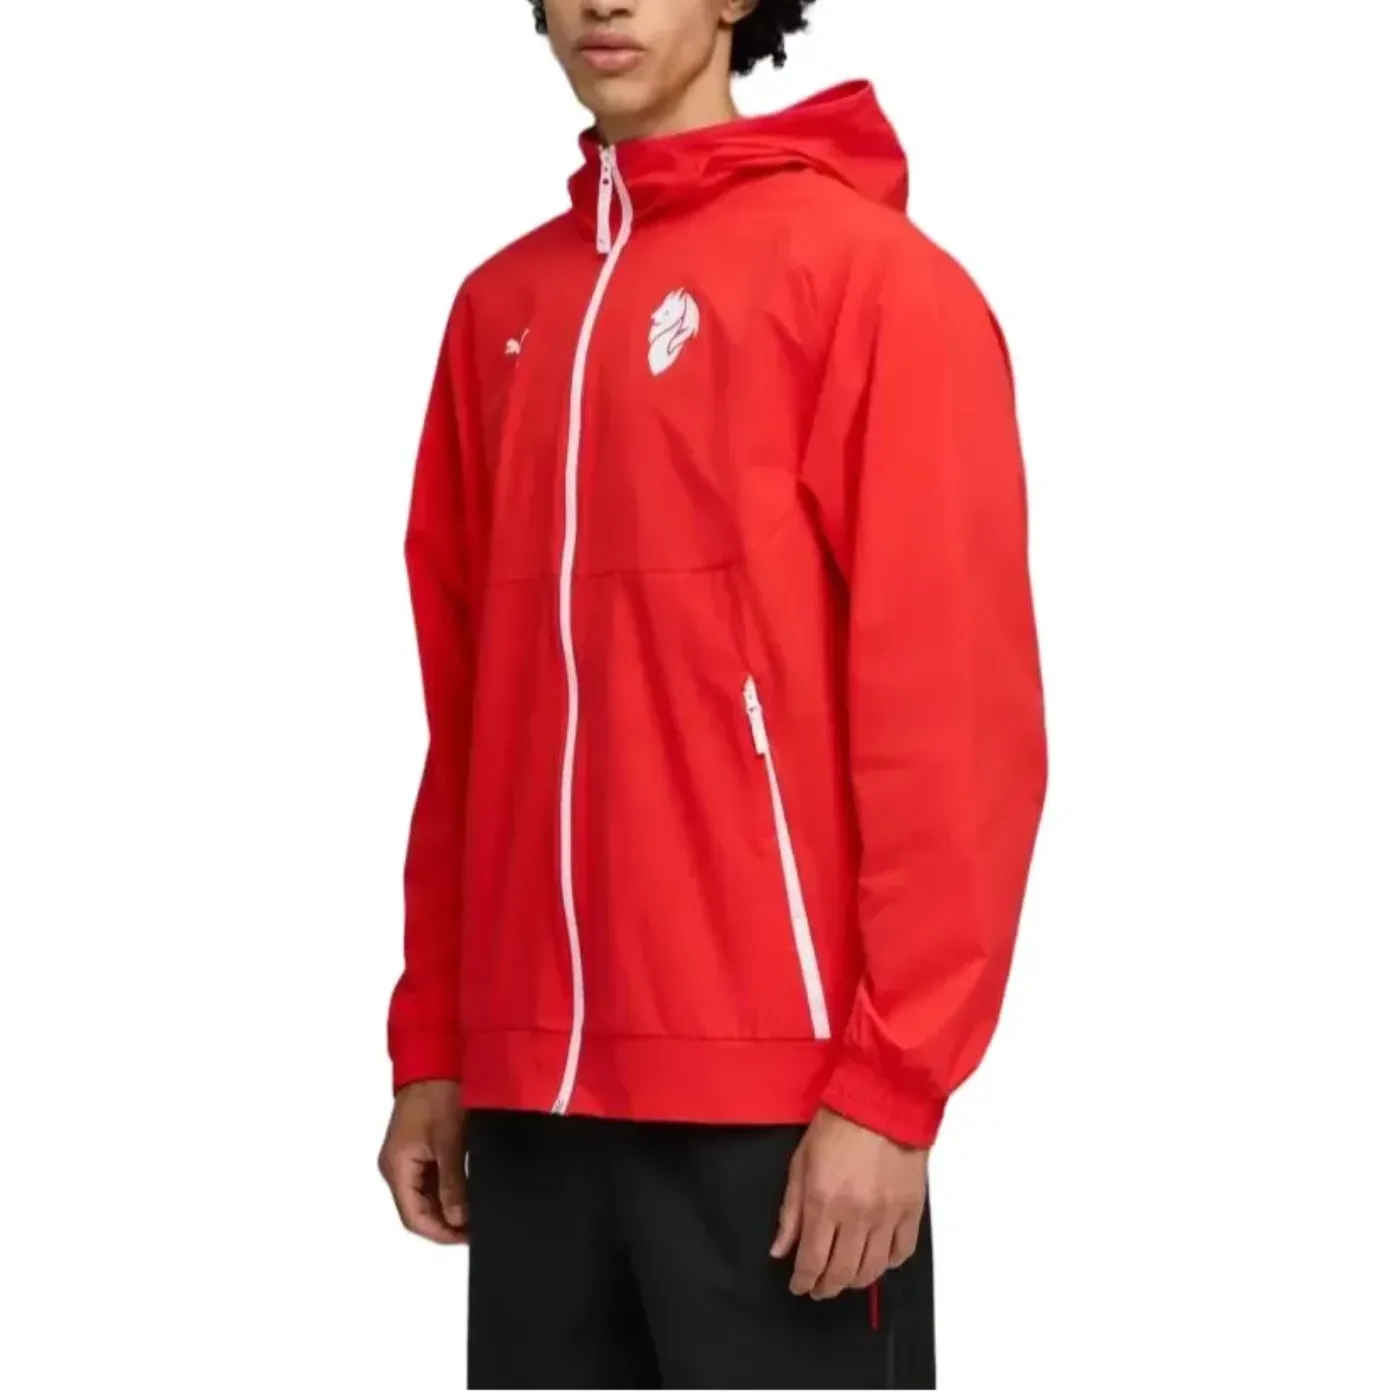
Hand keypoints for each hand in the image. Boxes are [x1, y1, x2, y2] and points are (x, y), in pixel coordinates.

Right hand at [379, 1080, 468, 1244]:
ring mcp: (405, 1159)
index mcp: (396, 1167)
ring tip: (473, 1212)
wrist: (434, 1062)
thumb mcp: (449, 1143)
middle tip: (474, 1227)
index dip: (440, 1231)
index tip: (465, 1237)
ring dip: (445, 1206)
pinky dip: (445, 1189)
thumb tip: (458, 1218)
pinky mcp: (416, 1150)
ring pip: (423, 1196)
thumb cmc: (436, 1095)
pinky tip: (465, 1192)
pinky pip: (429, 1179)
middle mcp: (396, 1167)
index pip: (413, 1217)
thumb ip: (452, 1184)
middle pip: (417, 1209)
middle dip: (444, 1221)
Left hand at [771, 1107, 927, 1299]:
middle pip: (842, 1272)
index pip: (812, 1260)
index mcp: (824, 1202)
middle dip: (826, 1286)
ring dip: (854, 1281)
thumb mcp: (801, 1161)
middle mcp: (857, 1215)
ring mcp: (887, 1215)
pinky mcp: (911, 1210)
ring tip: (844, 1277)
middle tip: (818, 1287)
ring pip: (872, 1270)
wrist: (883, 1100)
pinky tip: (876, 1259)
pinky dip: (887, 1264)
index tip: (798, 1286)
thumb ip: (791, 1210)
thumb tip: (780, 1249)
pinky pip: (901, 1253)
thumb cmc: (838, 1123)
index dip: (803, 1281)